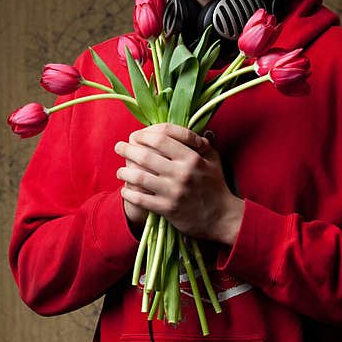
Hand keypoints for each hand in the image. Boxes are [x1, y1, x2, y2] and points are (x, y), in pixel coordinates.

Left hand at [114, 123, 243, 245]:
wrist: (222, 217)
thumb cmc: (215, 184)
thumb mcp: (213, 158)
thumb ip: (199, 142)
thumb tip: (187, 123)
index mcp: (192, 157)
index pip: (163, 136)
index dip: (145, 133)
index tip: (136, 135)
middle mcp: (182, 172)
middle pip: (145, 154)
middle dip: (127, 149)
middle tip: (119, 147)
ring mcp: (174, 191)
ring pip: (139, 176)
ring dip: (124, 171)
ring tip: (120, 170)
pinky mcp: (167, 209)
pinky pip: (140, 199)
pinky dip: (129, 193)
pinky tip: (125, 190)